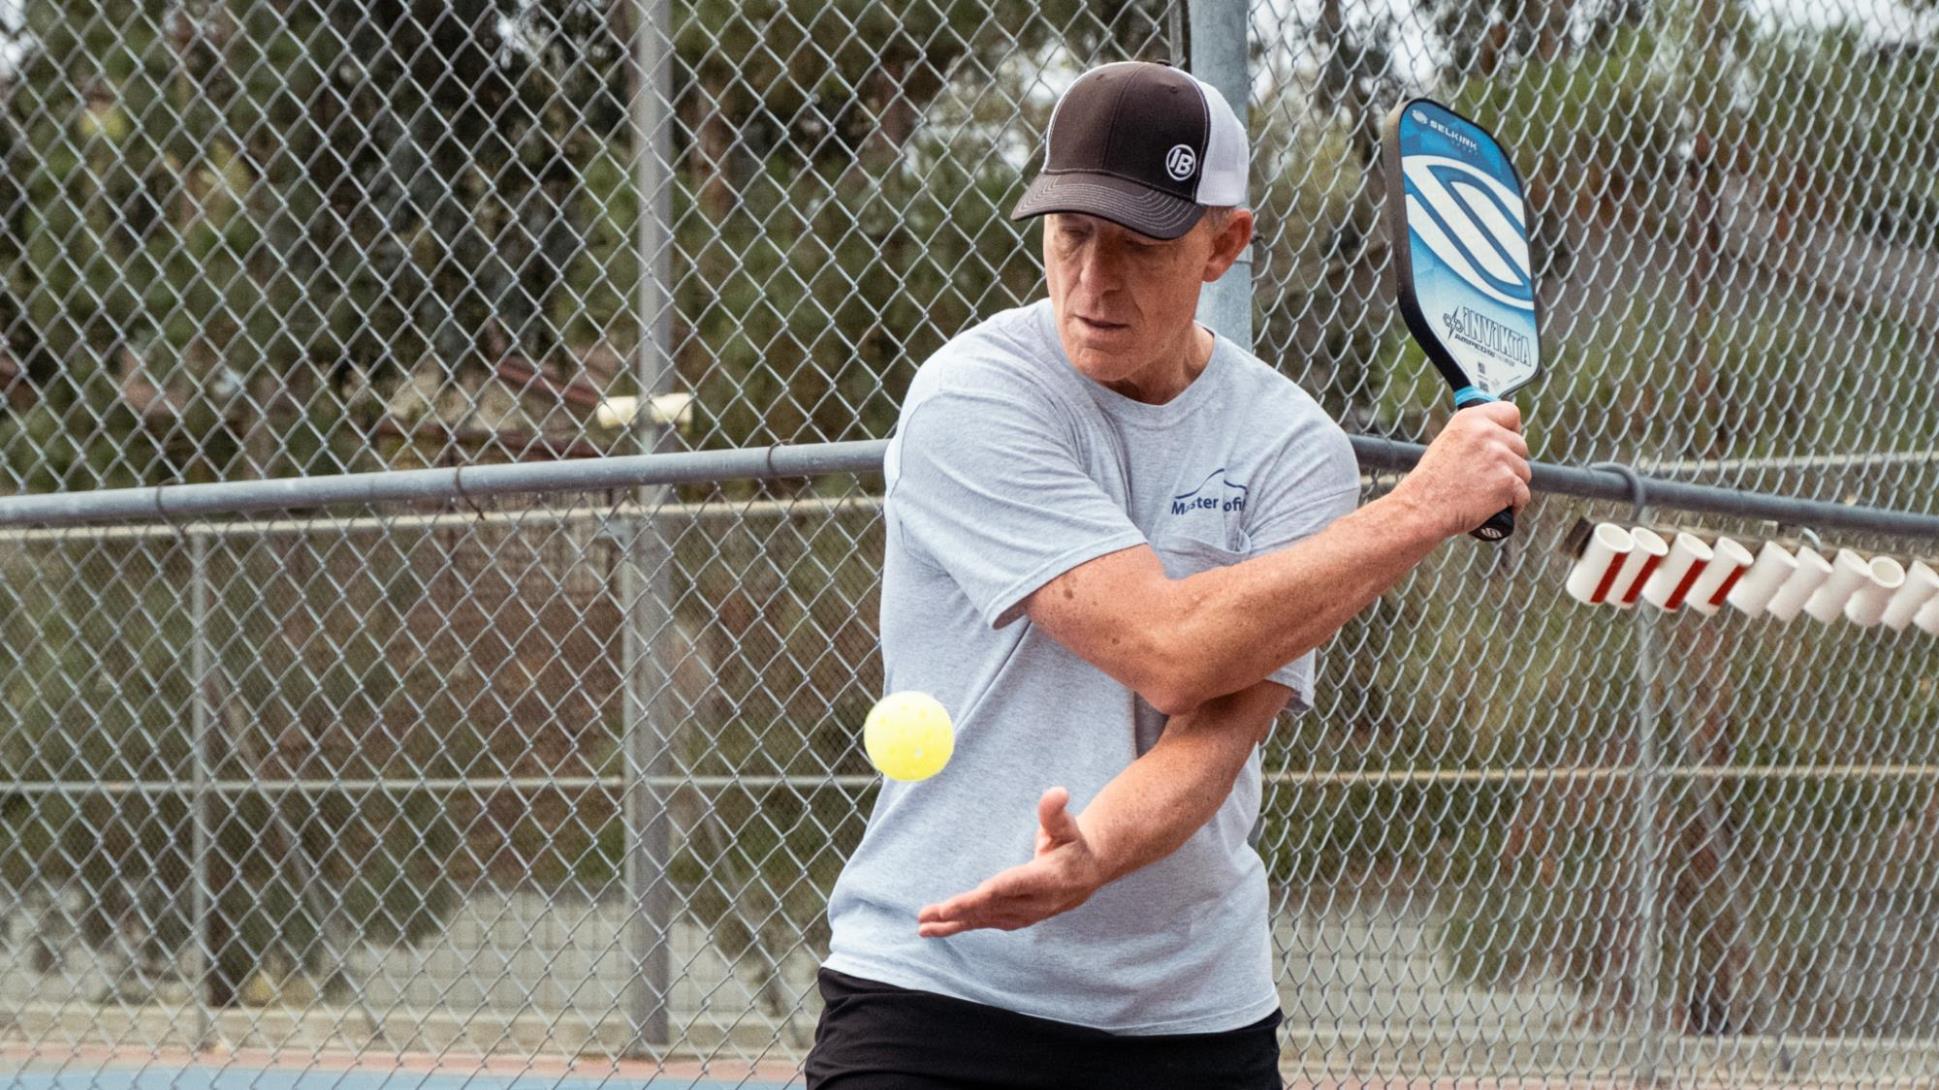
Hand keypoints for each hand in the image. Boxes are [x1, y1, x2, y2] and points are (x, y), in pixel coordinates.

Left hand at [916, 787, 1106, 937]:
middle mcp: (1034, 903)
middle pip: (992, 907)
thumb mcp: (1067, 827)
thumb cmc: (1072, 846)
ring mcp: (1024, 916)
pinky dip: (960, 927)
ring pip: (985, 920)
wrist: (1086, 876)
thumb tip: (1057, 792)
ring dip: (953, 924)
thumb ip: (1055, 812)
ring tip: (923, 925)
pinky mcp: (1014, 919)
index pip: (1010, 887)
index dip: (983, 895)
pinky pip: (984, 924)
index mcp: (1046, 879)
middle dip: (960, 911)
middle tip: (930, 914)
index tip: (956, 903)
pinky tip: (936, 929)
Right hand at [1396, 402, 1530, 538]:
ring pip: (1524, 471)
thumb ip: (1475, 435)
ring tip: (1483, 495)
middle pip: (1520, 445)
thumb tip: (1499, 437)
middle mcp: (1486, 432)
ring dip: (1510, 485)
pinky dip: (1512, 506)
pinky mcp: (1507, 481)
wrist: (1421, 509)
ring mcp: (1499, 457)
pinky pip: (1523, 494)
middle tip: (1486, 478)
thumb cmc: (1430, 483)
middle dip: (1510, 463)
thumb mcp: (1448, 443)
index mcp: (1470, 419)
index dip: (1511, 429)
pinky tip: (1492, 509)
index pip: (1510, 412)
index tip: (1506, 441)